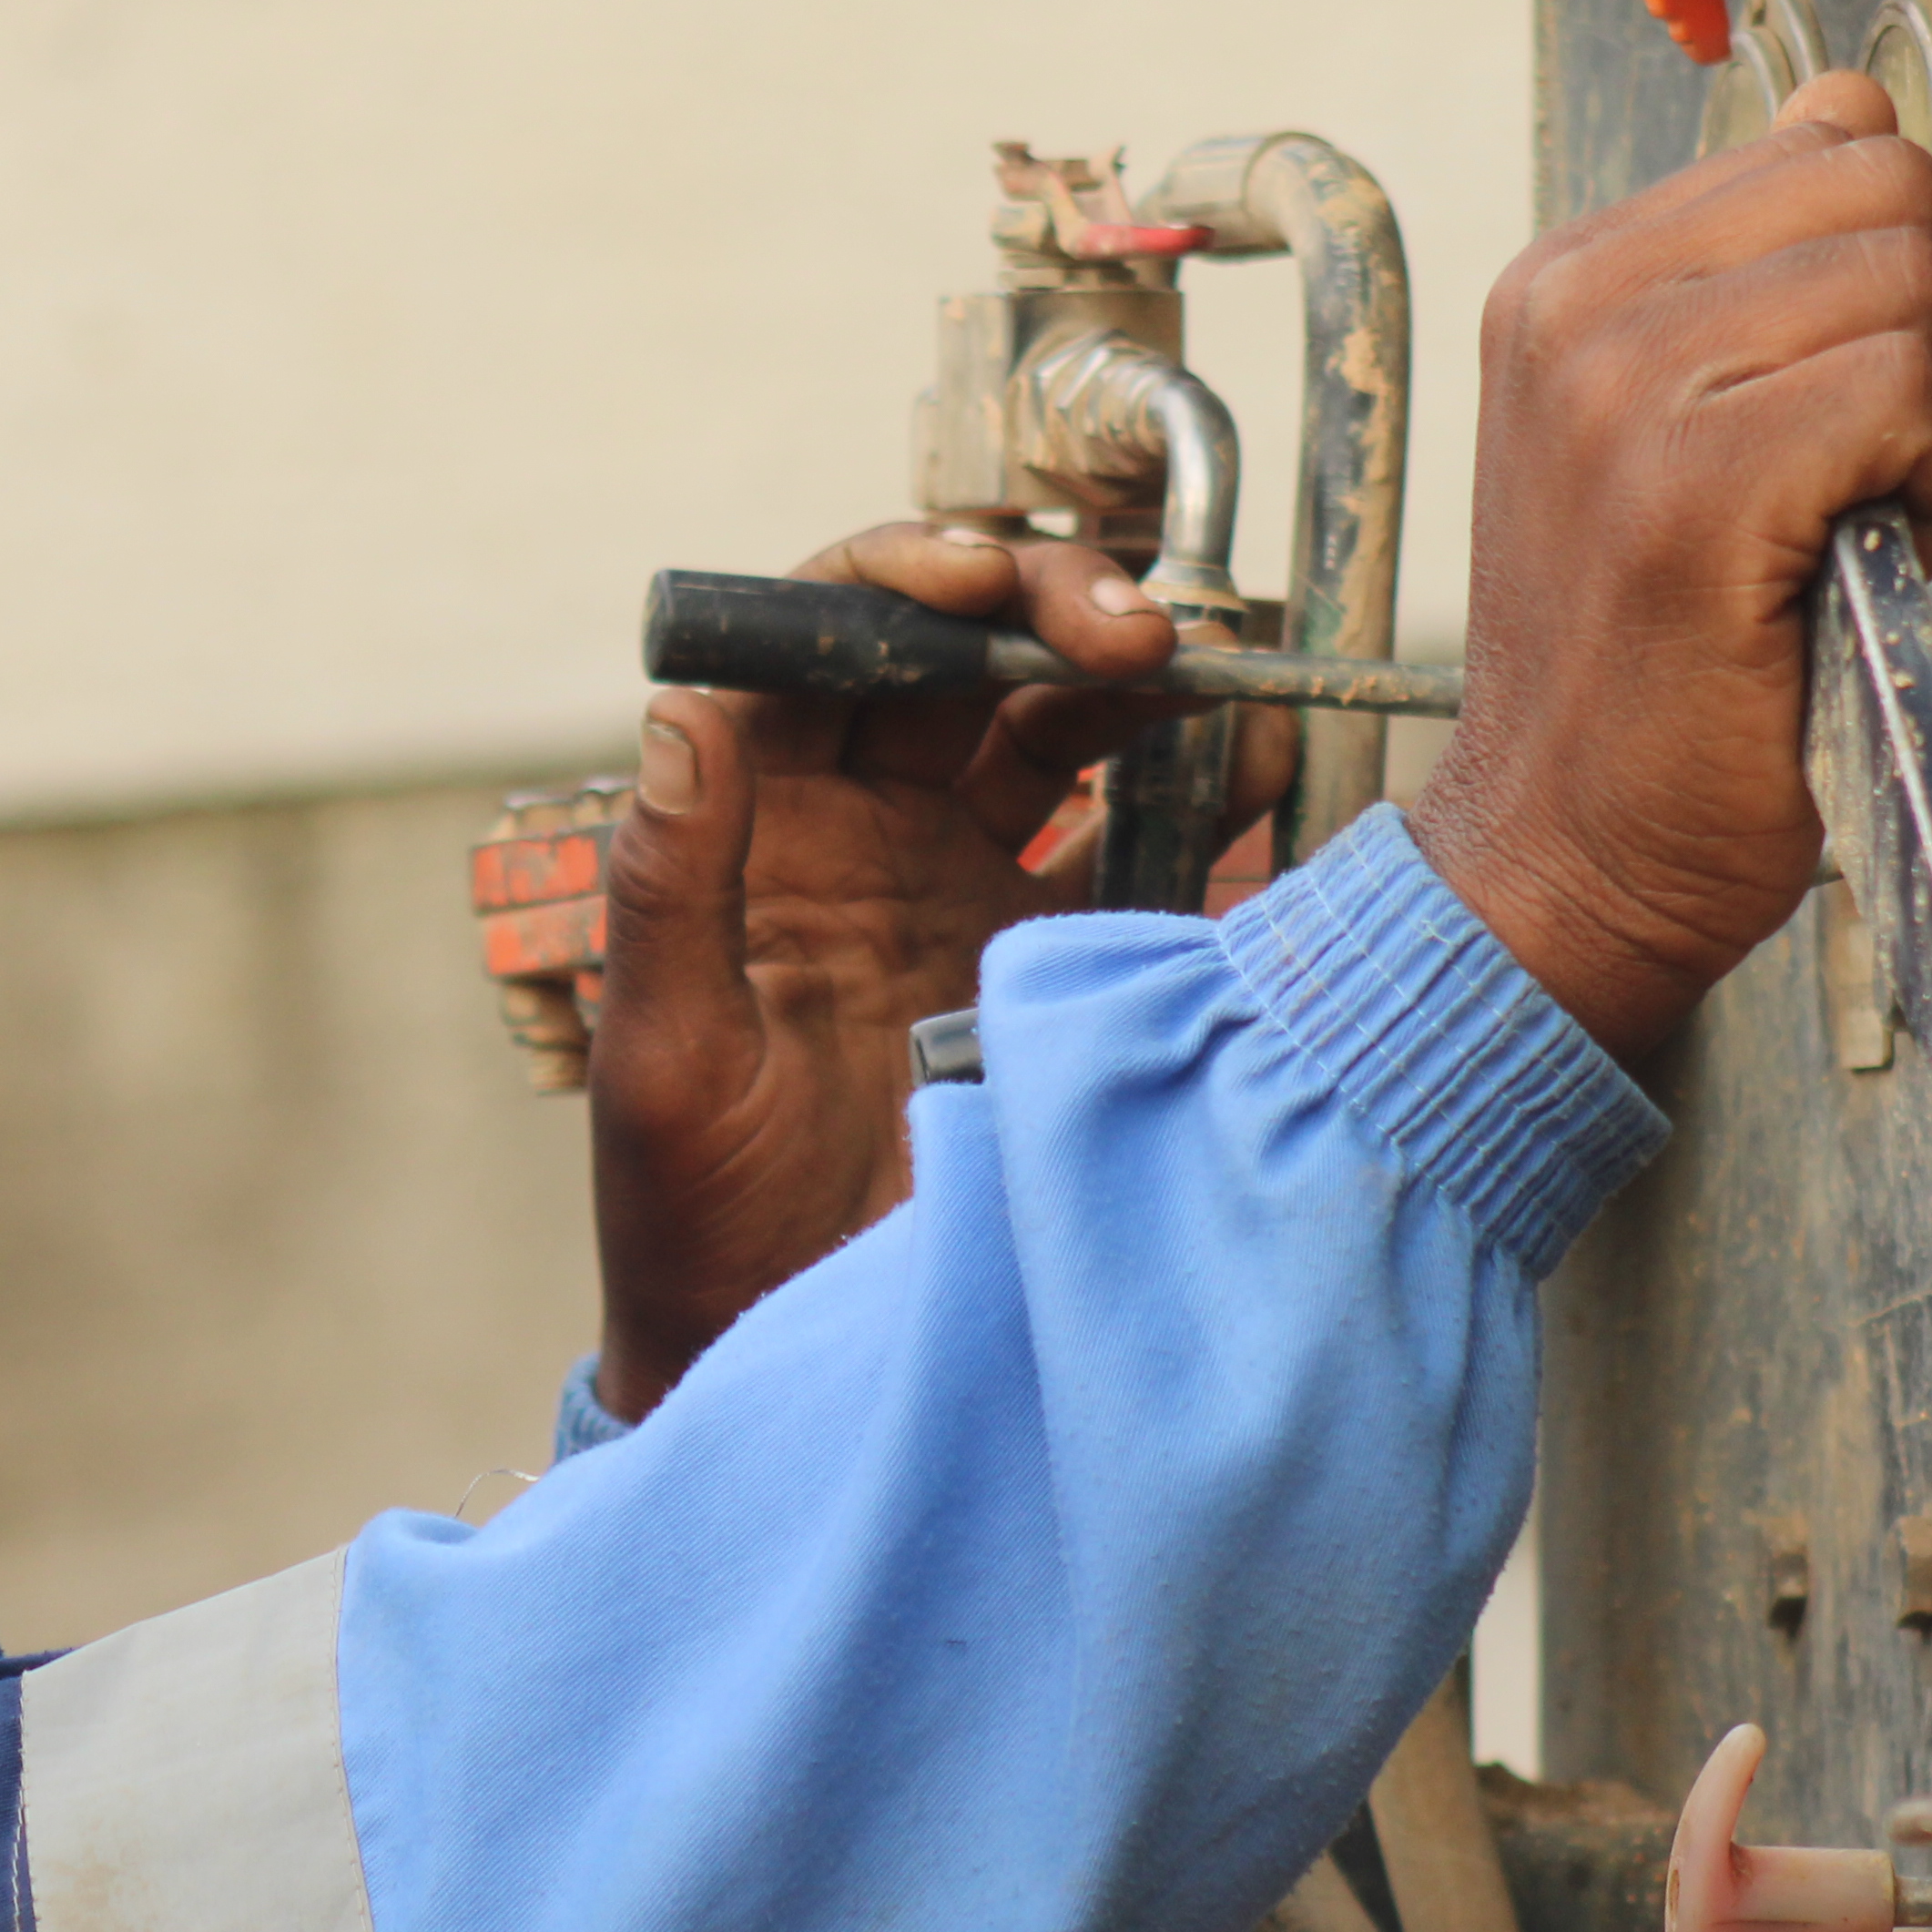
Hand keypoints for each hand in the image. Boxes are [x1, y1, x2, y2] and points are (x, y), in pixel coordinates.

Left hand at [585, 524, 1278, 1418]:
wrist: (799, 1354)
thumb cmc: (694, 1220)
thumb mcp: (670, 1060)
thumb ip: (671, 890)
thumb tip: (680, 714)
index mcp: (755, 821)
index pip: (823, 642)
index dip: (901, 579)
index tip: (980, 577)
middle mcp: (863, 826)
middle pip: (961, 654)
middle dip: (1051, 608)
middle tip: (1140, 636)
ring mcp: (966, 880)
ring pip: (1060, 723)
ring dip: (1136, 680)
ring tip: (1218, 674)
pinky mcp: (1055, 954)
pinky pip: (1141, 842)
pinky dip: (1209, 789)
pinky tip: (1261, 762)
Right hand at [1404, 71, 1931, 1057]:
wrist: (1562, 852)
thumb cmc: (1649, 669)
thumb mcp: (1665, 425)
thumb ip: (1751, 274)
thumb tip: (1855, 112)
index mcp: (1565, 277)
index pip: (1827, 138)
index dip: (1885, 279)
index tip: (1825, 414)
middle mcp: (1575, 306)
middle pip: (1887, 189)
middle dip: (1924, 331)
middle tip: (1859, 472)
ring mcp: (1621, 390)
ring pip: (1910, 286)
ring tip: (1849, 527)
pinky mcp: (1691, 486)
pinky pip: (1908, 397)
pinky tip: (1867, 564)